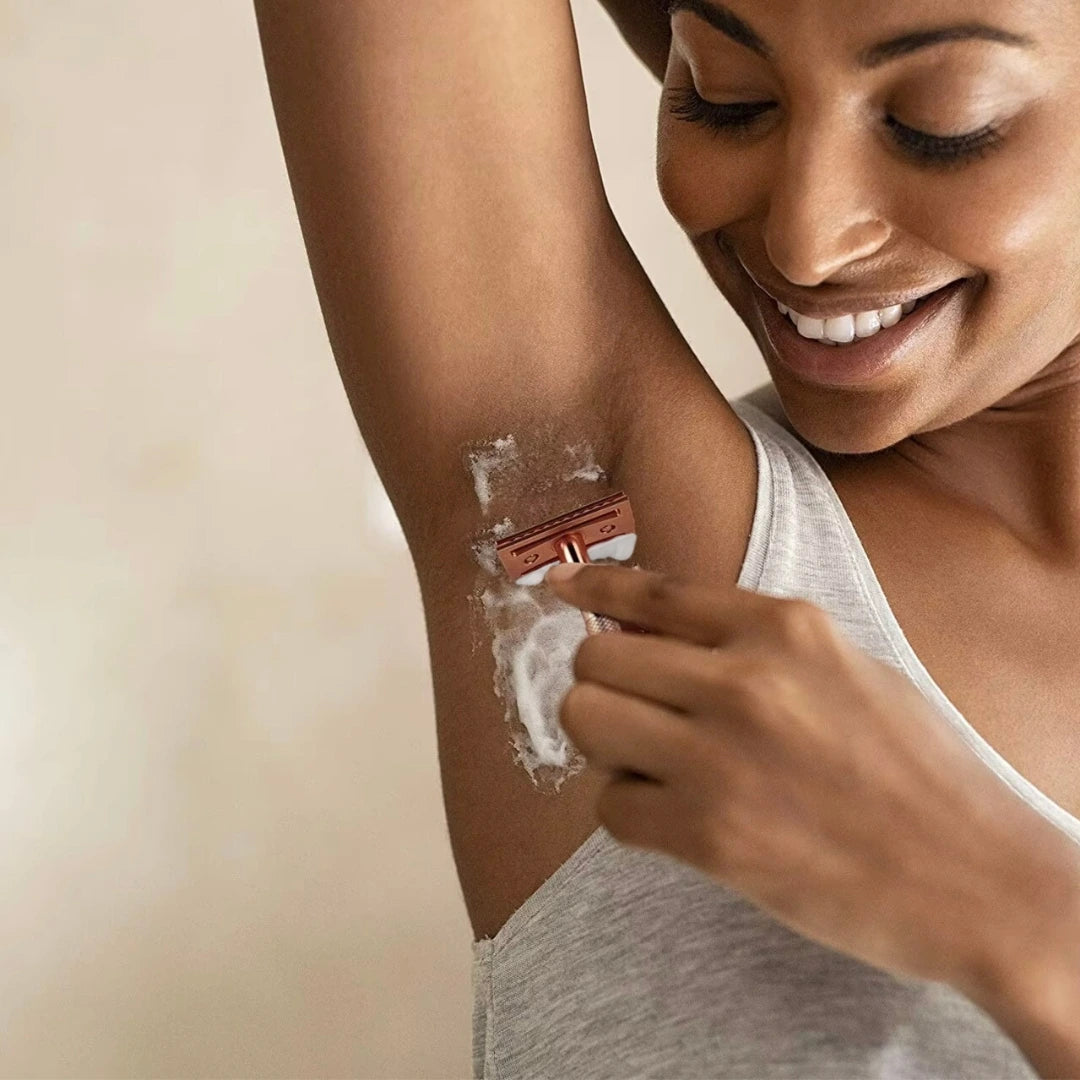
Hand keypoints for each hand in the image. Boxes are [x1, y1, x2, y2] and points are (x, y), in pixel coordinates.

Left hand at [546, 562, 1078, 995]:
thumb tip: (653, 632)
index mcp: (783, 627)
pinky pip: (609, 808)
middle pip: (596, 658)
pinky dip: (630, 813)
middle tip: (635, 715)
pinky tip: (675, 820)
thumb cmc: (914, 770)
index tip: (559, 588)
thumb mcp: (843, 668)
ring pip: (586, 721)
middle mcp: (743, 679)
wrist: (975, 877)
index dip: (592, 588)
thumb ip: (753, 645)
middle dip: (602, 686)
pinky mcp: (709, 835)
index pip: (650, 591)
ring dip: (605, 747)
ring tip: (652, 766)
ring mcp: (721, 756)